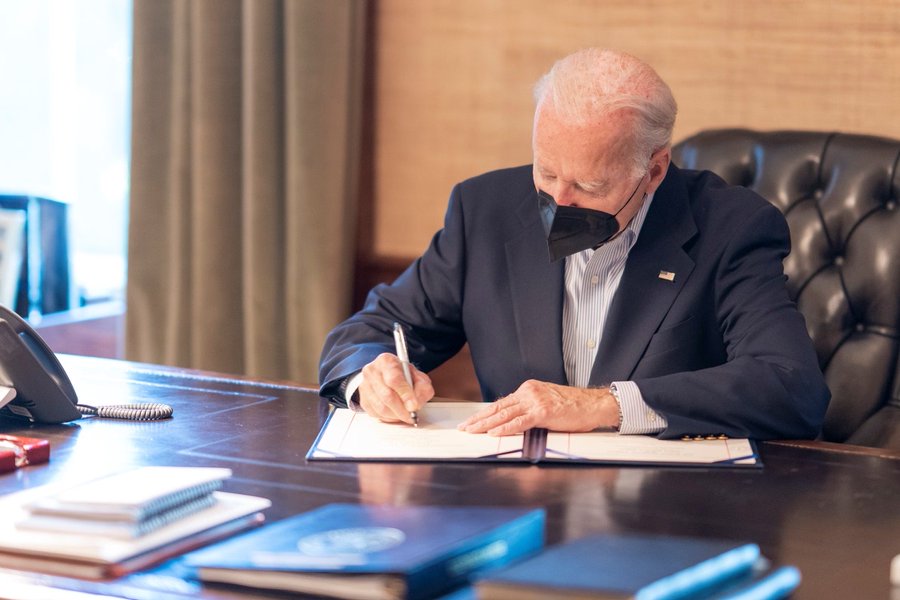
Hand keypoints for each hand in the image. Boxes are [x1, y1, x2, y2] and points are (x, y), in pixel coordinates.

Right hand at [358, 353, 434, 423]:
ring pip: (381, 407)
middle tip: (412, 415)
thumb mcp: (418, 376)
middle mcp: (372, 371)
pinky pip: (376, 414)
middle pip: (387, 395)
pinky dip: (389, 418)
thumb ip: (422, 387)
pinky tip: (396, 413)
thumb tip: (415, 404)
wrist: (387, 375)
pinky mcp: (363, 400)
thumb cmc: (403, 375)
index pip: (394, 379)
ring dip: (396, 415)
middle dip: (402, 409)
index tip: (414, 406)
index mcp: (386, 361)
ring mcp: (365, 386)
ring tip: (406, 414)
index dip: (405, 394)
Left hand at [457, 380, 619, 435]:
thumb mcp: (546, 403)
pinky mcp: (543, 412)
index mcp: (528, 389)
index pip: (501, 403)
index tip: (471, 421)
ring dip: (486, 424)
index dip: (485, 413)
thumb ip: (529, 409)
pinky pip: (520, 422)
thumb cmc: (573, 408)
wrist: (594, 405)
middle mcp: (529, 392)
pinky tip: (493, 433)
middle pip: (499, 407)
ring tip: (472, 431)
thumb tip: (512, 422)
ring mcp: (535, 401)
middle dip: (479, 419)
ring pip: (505, 414)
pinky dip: (505, 428)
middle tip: (464, 427)